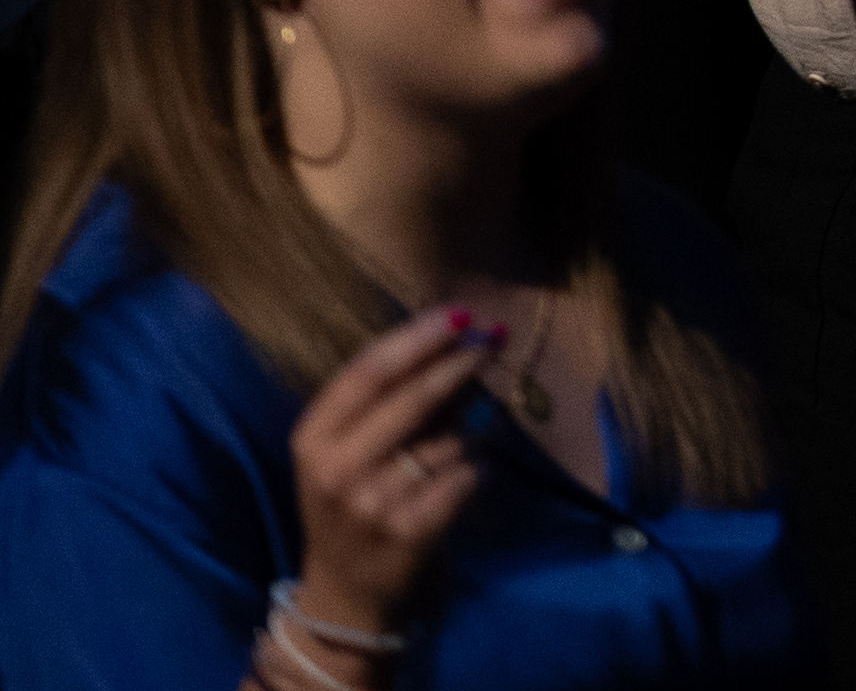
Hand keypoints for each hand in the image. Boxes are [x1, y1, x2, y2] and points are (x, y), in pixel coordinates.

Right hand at [285, 304, 506, 644]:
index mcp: (313, 438)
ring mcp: (372, 505)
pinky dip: (478, 469)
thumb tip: (458, 334)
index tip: (461, 313)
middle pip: (414, 397)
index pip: (368, 372)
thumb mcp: (345, 448)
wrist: (344, 590)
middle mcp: (336, 470)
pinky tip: (464, 478)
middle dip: (461, 363)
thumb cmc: (351, 500)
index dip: (418, 338)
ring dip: (472, 429)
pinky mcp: (410, 533)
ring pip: (451, 439)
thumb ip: (386, 397)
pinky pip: (468, 477)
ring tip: (462, 440)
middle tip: (495, 339)